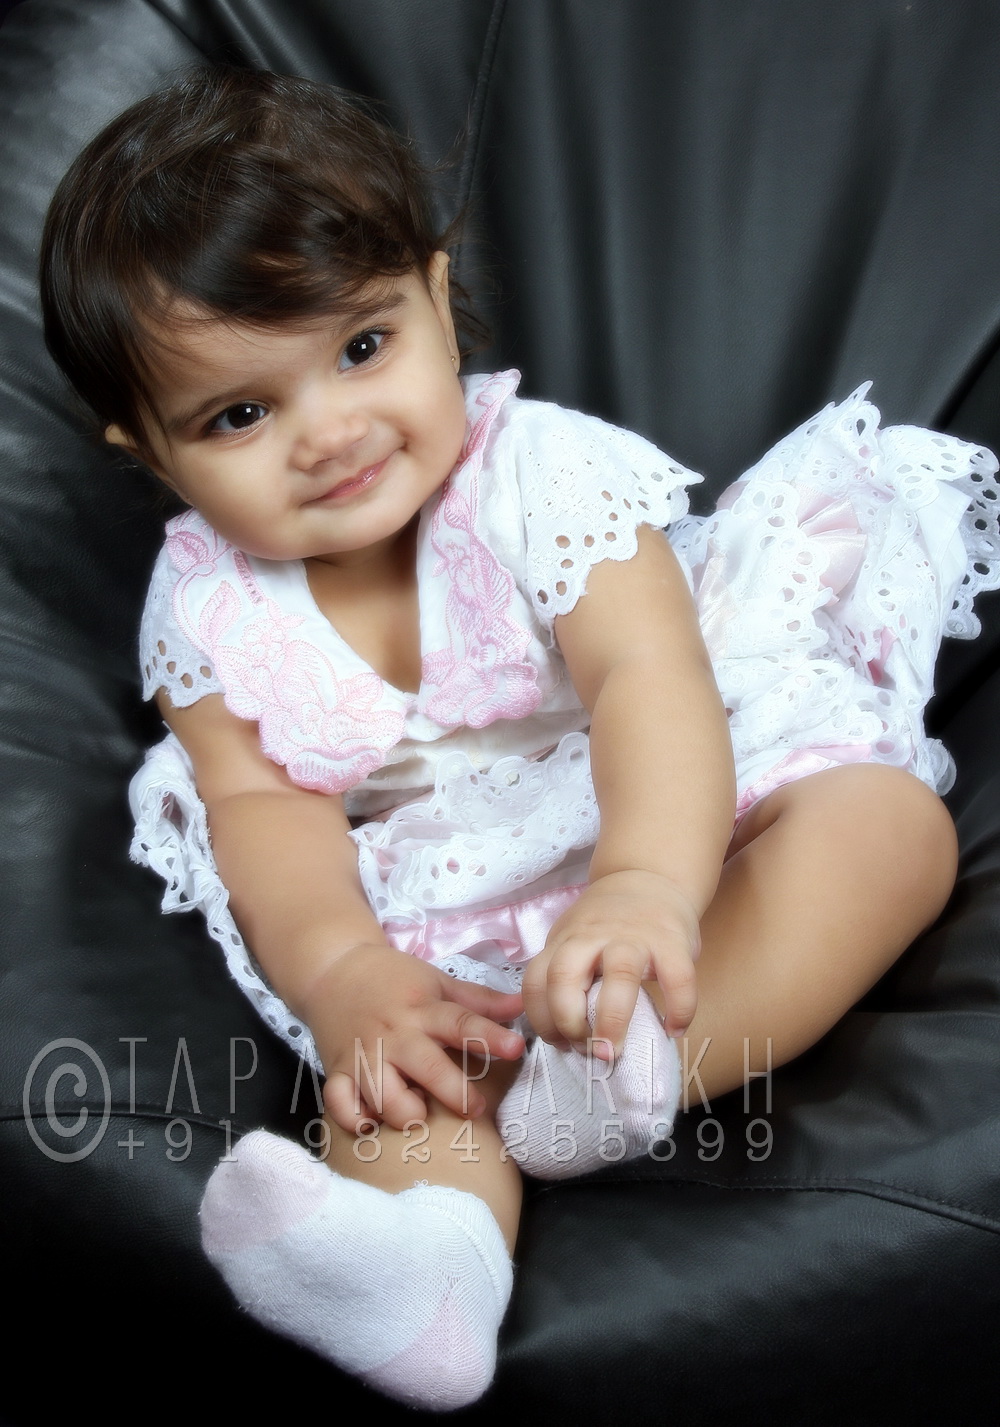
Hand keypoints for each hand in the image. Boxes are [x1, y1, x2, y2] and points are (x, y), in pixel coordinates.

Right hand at [304, 944, 524, 1131]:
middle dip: (452, 1091)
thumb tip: (523, 1007)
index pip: (460, 1022)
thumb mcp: (438, 981)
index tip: (516, 1048)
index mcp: (422, 1009)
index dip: (489, 1037)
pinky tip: (372, 1123)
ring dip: (403, 1110)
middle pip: (426, 1066)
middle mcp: (395, 1034)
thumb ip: (480, 1000)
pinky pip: (340, 1103)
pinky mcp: (338, 1070)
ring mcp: (364, 1054)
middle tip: (475, 1108)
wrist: (334, 970)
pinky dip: (354, 1118)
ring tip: (420, 1113)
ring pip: (382, 1093)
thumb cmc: (395, 979)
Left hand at [522, 870, 699, 1056]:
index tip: (560, 1044)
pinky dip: (679, 1009)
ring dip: (613, 1020)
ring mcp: (633, 937)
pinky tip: (674, 1030)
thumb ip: (566, 977)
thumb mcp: (574, 941)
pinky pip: (678, 978)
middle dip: (569, 1023)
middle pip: (564, 977)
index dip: (542, 1021)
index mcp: (564, 942)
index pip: (536, 982)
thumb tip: (564, 1039)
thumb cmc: (608, 926)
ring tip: (616, 1051)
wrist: (648, 877)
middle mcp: (592, 937)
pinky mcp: (672, 940)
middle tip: (586, 1052)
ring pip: (619, 974)